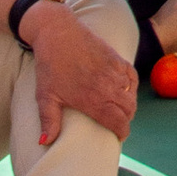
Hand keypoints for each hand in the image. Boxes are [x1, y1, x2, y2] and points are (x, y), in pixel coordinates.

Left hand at [25, 0, 137, 148]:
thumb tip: (45, 142)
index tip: (118, 136)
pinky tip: (123, 89)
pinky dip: (130, 86)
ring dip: (128, 104)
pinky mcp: (116, 58)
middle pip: (129, 110)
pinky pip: (132, 76)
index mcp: (92, 100)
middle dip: (126, 120)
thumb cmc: (50, 66)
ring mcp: (114, 71)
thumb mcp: (45, 96)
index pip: (118, 122)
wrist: (57, 33)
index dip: (122, 132)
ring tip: (119, 108)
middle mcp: (108, 87)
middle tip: (117, 123)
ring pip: (131, 94)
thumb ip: (49, 121)